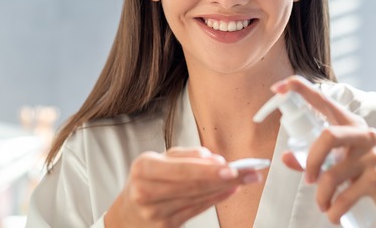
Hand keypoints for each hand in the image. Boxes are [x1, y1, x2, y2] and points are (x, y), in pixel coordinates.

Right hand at [105, 147, 260, 227]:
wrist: (127, 214)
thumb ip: (186, 156)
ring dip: (224, 188)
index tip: (231, 167)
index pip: (182, 170)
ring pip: (197, 198)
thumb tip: (212, 158)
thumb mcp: (158, 160)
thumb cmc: (146, 181)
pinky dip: (215, 199)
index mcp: (144, 168)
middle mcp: (147, 192)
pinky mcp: (167, 225)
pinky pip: (196, 210)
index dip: (208, 170)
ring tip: (244, 179)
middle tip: (248, 172)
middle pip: (193, 185)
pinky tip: (229, 191)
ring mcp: (156, 212)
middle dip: (225, 178)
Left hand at [274, 76, 375, 226]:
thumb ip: (313, 160)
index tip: (279, 88)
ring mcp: (374, 155)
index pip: (325, 101)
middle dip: (310, 161)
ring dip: (321, 194)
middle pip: (328, 136)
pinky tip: (333, 214)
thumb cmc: (368, 177)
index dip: (301, 90)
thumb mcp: (341, 164)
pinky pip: (346, 195)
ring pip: (333, 173)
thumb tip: (286, 157)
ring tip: (323, 205)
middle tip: (307, 180)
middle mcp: (364, 134)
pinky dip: (335, 209)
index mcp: (351, 125)